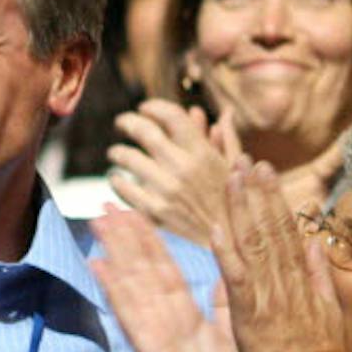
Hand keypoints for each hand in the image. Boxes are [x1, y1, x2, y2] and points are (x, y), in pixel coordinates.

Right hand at [89, 210, 250, 351]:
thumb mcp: (231, 332)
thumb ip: (224, 301)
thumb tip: (228, 268)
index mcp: (184, 312)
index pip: (163, 267)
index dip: (148, 239)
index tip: (134, 212)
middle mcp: (163, 315)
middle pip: (141, 267)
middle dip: (124, 236)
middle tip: (105, 205)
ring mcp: (151, 328)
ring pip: (131, 281)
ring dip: (114, 250)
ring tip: (98, 221)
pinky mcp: (147, 344)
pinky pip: (128, 310)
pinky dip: (113, 288)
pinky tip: (97, 265)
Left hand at [107, 100, 238, 245]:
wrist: (232, 245)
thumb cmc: (234, 203)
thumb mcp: (235, 169)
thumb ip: (227, 139)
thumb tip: (225, 113)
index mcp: (203, 153)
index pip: (171, 116)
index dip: (154, 106)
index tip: (145, 108)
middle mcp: (184, 167)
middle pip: (145, 131)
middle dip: (128, 122)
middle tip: (121, 123)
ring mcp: (167, 190)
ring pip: (128, 158)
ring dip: (118, 152)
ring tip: (116, 152)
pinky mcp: (155, 211)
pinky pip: (124, 189)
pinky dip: (116, 180)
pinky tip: (117, 178)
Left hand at [212, 159, 351, 351]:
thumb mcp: (326, 311)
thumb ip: (319, 276)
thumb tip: (315, 243)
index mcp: (299, 280)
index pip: (284, 231)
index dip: (272, 199)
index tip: (262, 172)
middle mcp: (284, 281)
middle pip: (269, 228)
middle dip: (257, 192)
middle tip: (245, 159)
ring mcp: (268, 296)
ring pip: (254, 243)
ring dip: (242, 208)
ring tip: (233, 176)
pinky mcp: (251, 314)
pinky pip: (237, 276)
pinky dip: (227, 250)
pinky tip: (218, 225)